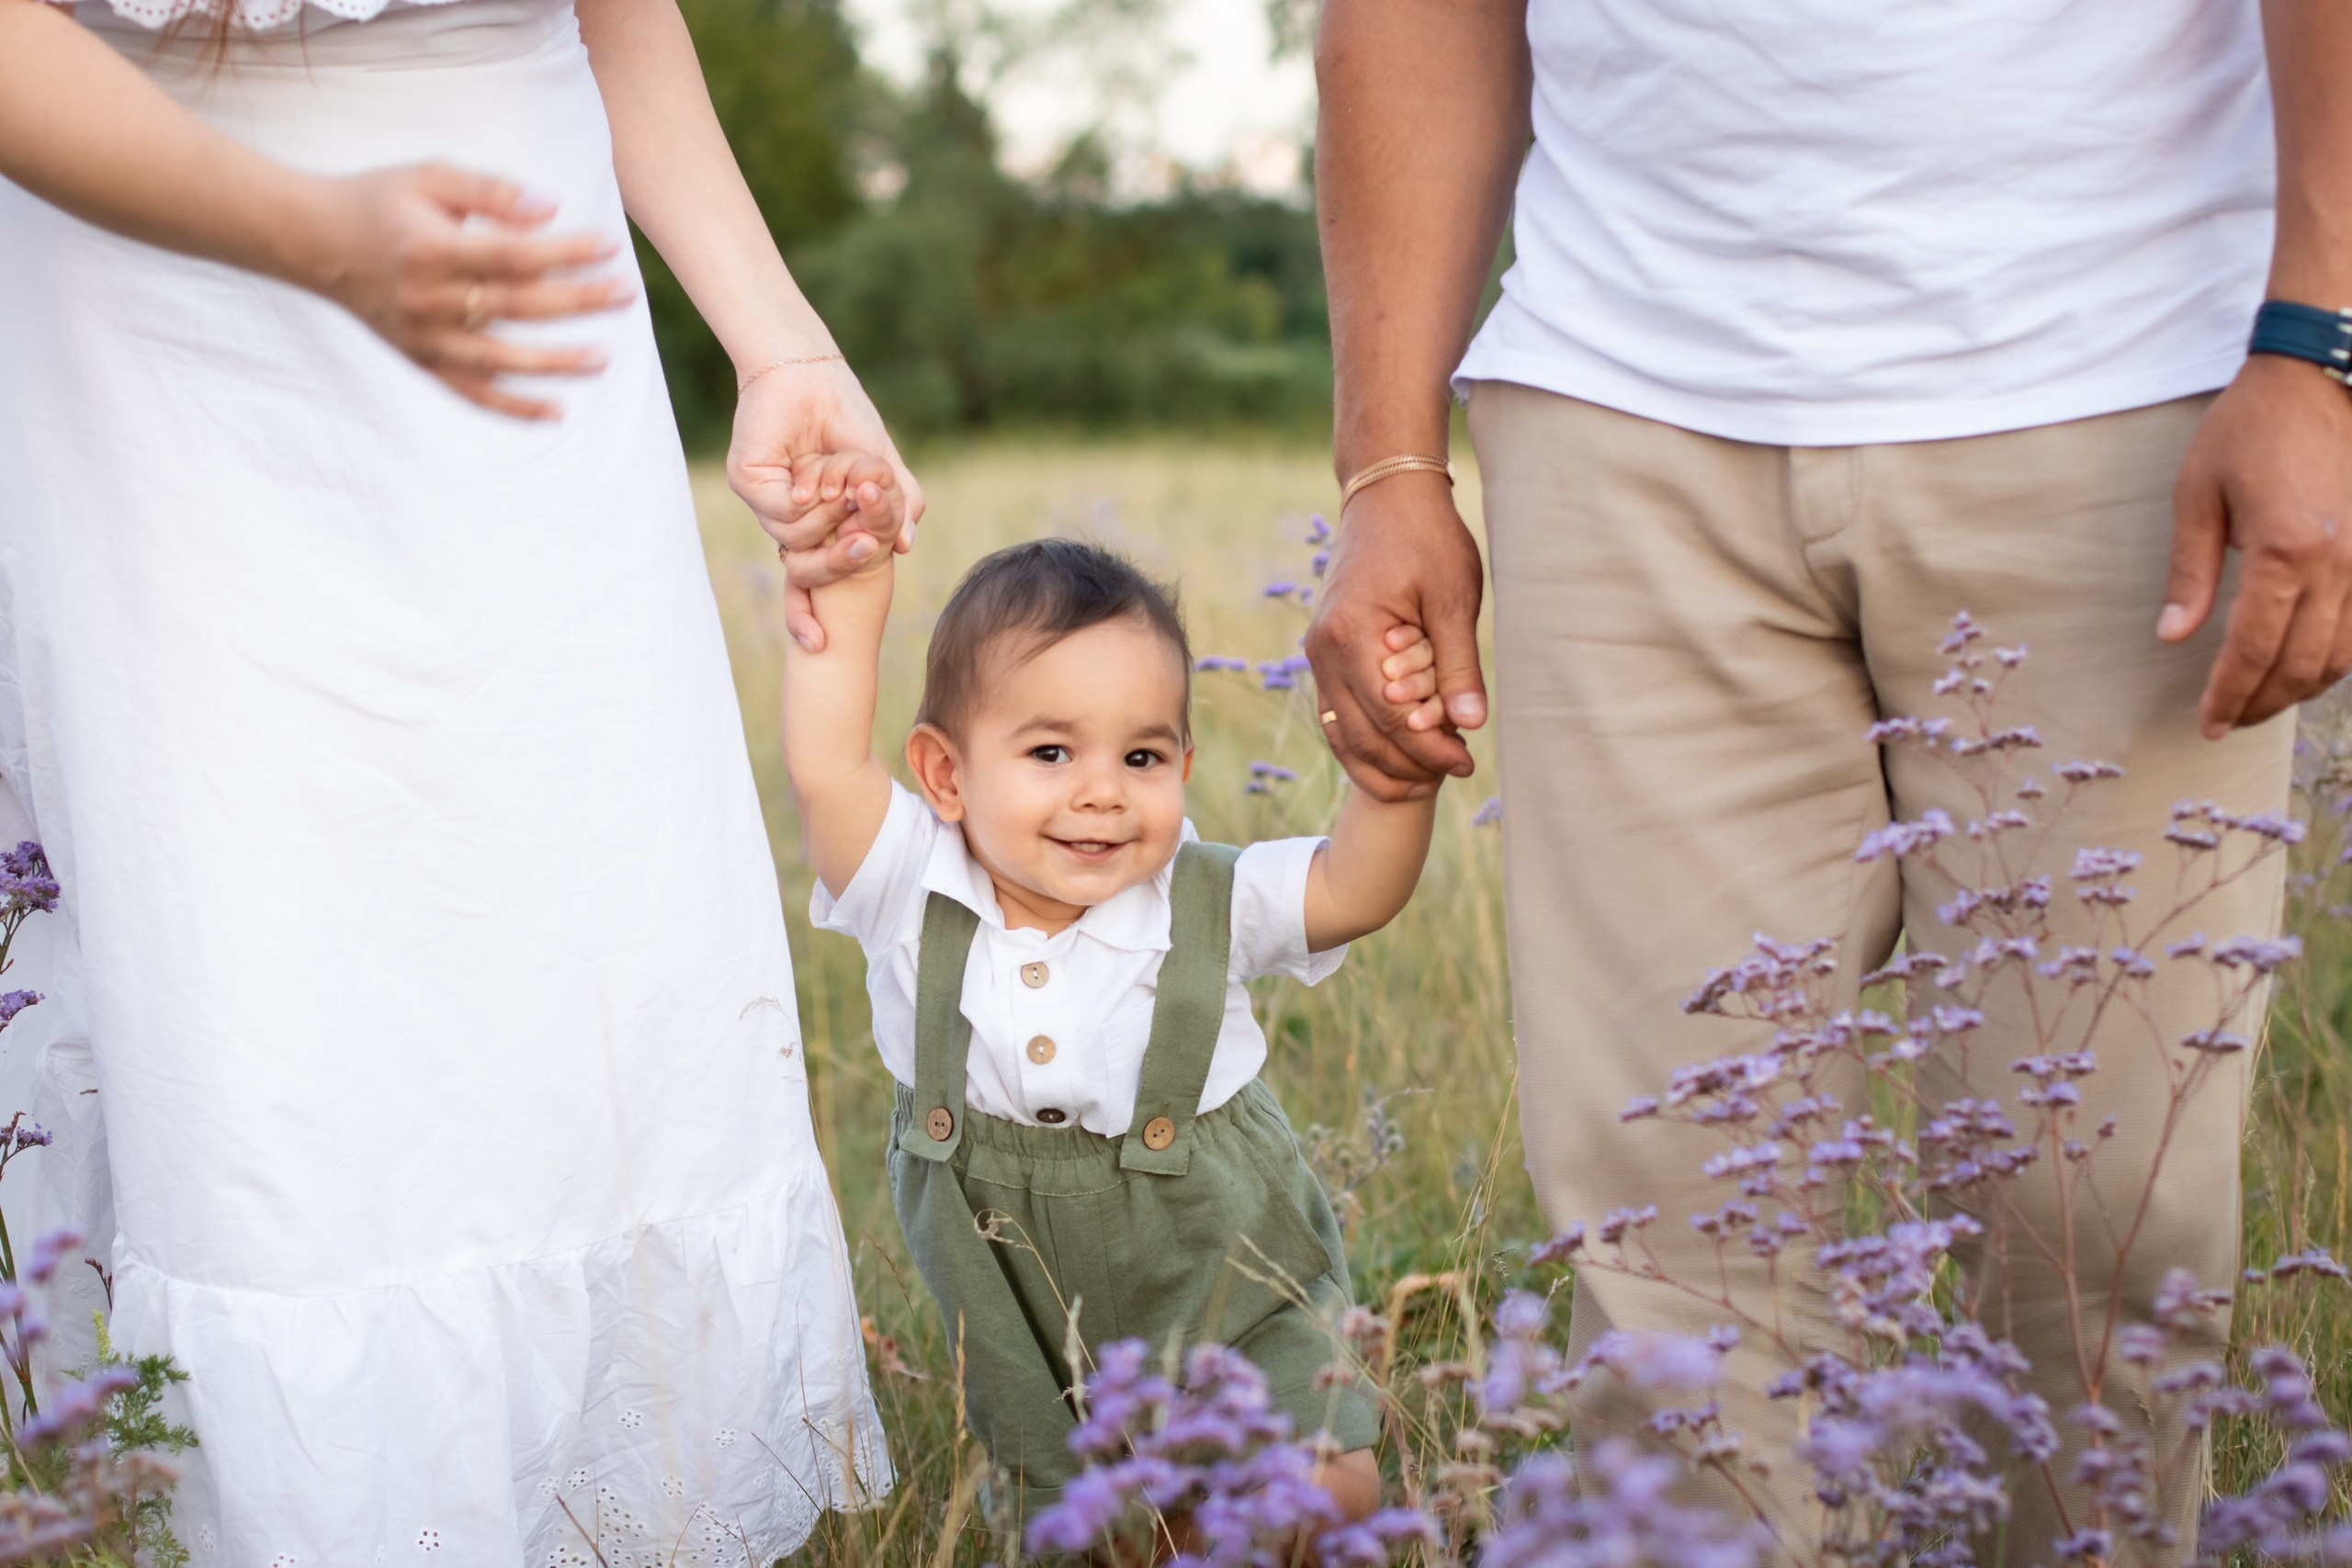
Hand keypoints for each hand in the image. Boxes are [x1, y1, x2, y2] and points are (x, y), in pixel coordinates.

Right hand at [301, 164, 633, 419]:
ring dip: (556, 363)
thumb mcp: (428, 177)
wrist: (311, 242)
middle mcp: (428, 300)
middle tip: (628, 293)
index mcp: (432, 250)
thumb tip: (551, 210)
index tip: (608, 244)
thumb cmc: (377, 200)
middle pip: (517, 306)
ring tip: (604, 359)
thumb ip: (490, 191)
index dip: (565, 252)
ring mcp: (424, 338)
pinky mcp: (420, 360)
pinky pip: (472, 393)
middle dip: (578, 300)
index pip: (515, 256)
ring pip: (501, 359)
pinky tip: (556, 412)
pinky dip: (513, 407)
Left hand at [725, 358, 924, 651]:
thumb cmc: (846, 413)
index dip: (806, 613)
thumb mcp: (883, 467)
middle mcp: (784, 517)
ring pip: (795, 543)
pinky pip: (783, 519)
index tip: (819, 644)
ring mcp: (764, 501)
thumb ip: (897, 504)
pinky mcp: (748, 481)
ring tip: (846, 481)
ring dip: (830, 518)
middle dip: (839, 565)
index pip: (806, 578)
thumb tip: (907, 546)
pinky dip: (810, 506)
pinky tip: (820, 482)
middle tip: (870, 547)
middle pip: (801, 571)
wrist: (813, 373)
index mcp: (813, 521)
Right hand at [1304, 473, 1487, 800]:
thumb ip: (1458, 665)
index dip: (1429, 750)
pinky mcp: (1324, 654)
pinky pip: (1336, 715)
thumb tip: (1471, 725)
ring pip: (1341, 735)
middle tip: (1454, 774)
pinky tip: (1399, 756)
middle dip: (1408, 766)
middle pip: (1361, 737)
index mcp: (1353, 636)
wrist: (1386, 497)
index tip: (1466, 763)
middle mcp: (1323, 652)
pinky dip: (1364, 744)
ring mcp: (1318, 654)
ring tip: (1427, 778)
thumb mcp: (1452, 599)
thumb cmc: (1426, 539)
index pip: (1391, 720)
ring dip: (1381, 765)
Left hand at [2164, 353, 2351, 736]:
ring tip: (2260, 703)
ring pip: (2342, 655)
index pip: (2253, 650)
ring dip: (2300, 689)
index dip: (2228, 695)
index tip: (2207, 724)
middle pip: (2301, 665)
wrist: (2322, 377)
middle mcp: (2338, 565)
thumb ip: (2190, 572)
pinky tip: (2305, 667)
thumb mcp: (2198, 494)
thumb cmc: (2251, 430)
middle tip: (2228, 722)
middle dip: (2261, 703)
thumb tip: (2173, 635)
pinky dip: (2336, 659)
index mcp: (2284, 553)